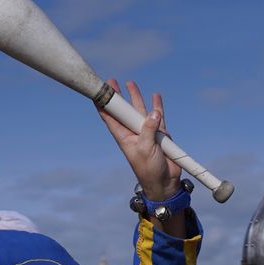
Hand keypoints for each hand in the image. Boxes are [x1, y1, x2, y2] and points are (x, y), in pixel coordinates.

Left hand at [96, 79, 180, 204]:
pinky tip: (155, 97)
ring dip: (136, 97)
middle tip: (113, 81)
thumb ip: (148, 130)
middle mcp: (133, 132)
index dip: (103, 104)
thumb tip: (154, 113)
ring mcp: (147, 132)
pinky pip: (158, 116)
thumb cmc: (149, 169)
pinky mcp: (160, 134)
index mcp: (123, 136)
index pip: (110, 117)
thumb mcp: (145, 149)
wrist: (164, 182)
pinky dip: (157, 106)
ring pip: (140, 110)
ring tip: (131, 84)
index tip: (98, 91)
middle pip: (124, 110)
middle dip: (118, 96)